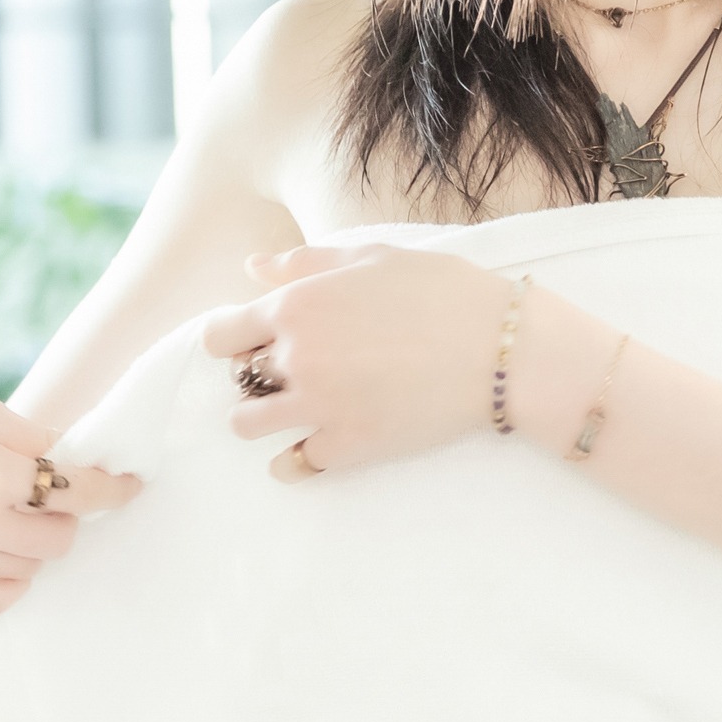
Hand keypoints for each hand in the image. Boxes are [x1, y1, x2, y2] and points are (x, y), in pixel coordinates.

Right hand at [0, 387, 141, 613]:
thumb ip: (30, 439)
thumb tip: (78, 458)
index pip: (78, 491)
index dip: (112, 489)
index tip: (131, 486)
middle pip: (59, 538)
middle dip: (61, 517)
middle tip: (39, 498)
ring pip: (30, 569)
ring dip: (30, 544)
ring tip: (2, 517)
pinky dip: (3, 579)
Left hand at [201, 244, 510, 479]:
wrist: (501, 350)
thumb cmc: (444, 292)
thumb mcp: (373, 257)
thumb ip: (307, 263)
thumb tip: (255, 268)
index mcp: (297, 306)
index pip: (220, 334)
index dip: (235, 337)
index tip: (257, 341)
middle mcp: (296, 358)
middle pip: (236, 379)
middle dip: (255, 375)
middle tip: (292, 373)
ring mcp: (318, 407)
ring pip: (247, 425)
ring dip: (264, 417)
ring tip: (295, 410)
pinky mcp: (347, 447)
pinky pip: (293, 464)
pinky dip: (294, 460)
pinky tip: (310, 448)